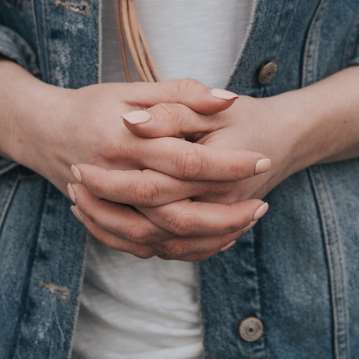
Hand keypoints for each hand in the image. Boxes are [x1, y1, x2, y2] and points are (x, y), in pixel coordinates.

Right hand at [0, 63, 270, 260]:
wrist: (42, 132)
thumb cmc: (91, 106)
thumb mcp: (132, 90)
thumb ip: (180, 93)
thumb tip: (227, 97)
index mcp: (125, 142)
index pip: (186, 159)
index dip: (226, 163)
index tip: (261, 160)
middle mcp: (115, 179)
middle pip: (177, 210)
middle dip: (225, 212)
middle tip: (262, 205)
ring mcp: (107, 207)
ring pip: (164, 237)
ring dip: (207, 237)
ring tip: (244, 225)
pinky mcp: (107, 222)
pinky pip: (146, 248)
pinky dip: (180, 249)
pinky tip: (211, 240)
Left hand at [69, 67, 358, 257]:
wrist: (285, 139)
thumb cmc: (245, 117)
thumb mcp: (212, 106)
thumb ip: (173, 109)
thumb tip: (132, 121)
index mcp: (217, 169)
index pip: (157, 183)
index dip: (115, 178)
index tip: (79, 164)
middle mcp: (221, 203)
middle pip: (154, 219)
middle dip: (109, 206)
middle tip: (73, 184)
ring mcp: (219, 223)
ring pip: (159, 243)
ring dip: (116, 228)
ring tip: (80, 205)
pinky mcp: (213, 235)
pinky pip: (170, 252)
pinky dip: (135, 243)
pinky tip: (105, 226)